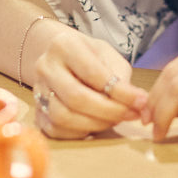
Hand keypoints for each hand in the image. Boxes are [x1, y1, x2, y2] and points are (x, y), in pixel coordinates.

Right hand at [31, 28, 147, 138]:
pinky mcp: (37, 113)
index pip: (93, 73)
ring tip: (115, 119)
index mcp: (63, 45)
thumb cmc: (89, 56)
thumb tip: (138, 105)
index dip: (120, 92)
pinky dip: (81, 132)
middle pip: (76, 97)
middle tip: (130, 114)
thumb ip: (121, 78)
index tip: (140, 101)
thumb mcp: (108, 56)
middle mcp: (45, 66)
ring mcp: (37, 91)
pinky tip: (96, 124)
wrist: (61, 59)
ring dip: (96, 124)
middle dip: (109, 111)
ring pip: (63, 117)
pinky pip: (57, 131)